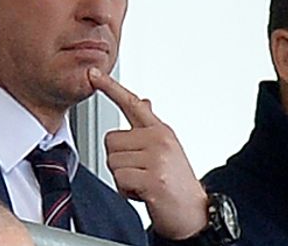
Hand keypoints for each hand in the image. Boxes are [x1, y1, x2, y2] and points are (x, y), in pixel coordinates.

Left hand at [88, 68, 208, 239]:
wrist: (194, 213)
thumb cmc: (177, 183)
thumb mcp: (166, 148)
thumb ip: (150, 126)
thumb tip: (144, 102)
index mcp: (161, 130)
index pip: (132, 103)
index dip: (110, 87)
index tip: (93, 74)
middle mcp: (159, 139)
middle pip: (111, 140)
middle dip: (119, 161)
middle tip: (140, 173)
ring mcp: (157, 157)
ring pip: (113, 160)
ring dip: (123, 178)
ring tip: (144, 183)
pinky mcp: (153, 177)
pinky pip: (120, 179)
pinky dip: (126, 191)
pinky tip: (144, 193)